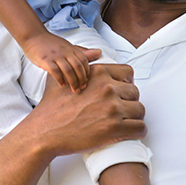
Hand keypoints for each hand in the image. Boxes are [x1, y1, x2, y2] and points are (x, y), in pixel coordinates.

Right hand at [21, 32, 90, 92]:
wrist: (33, 37)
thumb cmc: (51, 44)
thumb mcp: (68, 46)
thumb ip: (82, 52)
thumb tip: (99, 52)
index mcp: (71, 48)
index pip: (84, 61)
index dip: (87, 72)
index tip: (87, 81)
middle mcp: (65, 52)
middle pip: (78, 67)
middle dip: (82, 80)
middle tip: (82, 89)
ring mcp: (55, 56)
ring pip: (68, 70)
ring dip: (73, 82)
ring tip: (74, 90)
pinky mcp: (45, 60)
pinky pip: (55, 71)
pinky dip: (60, 79)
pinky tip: (62, 84)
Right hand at [29, 60, 145, 156]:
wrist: (45, 131)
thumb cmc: (51, 106)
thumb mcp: (62, 76)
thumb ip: (81, 63)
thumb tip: (95, 52)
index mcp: (97, 74)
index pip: (128, 72)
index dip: (125, 83)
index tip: (121, 91)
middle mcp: (107, 88)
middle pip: (135, 92)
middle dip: (129, 101)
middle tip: (120, 109)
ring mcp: (112, 109)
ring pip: (140, 110)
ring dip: (134, 116)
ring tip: (124, 121)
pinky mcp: (114, 129)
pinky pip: (140, 128)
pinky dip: (137, 131)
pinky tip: (128, 132)